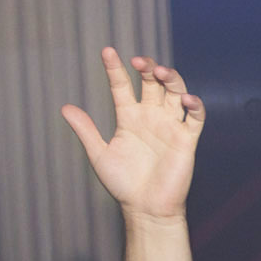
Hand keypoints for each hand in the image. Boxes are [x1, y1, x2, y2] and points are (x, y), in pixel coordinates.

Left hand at [61, 47, 204, 219]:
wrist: (147, 209)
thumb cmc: (123, 185)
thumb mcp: (99, 155)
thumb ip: (86, 130)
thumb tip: (65, 107)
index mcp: (129, 118)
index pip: (122, 86)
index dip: (114, 68)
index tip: (106, 51)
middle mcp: (151, 117)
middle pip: (153, 83)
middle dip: (148, 68)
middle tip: (139, 62)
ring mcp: (170, 126)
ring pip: (175, 92)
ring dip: (171, 79)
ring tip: (161, 73)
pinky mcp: (187, 140)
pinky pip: (196, 117)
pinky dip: (195, 105)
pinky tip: (186, 99)